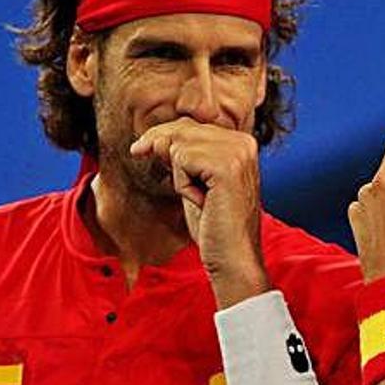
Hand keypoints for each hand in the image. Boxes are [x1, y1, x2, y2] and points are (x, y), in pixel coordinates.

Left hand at [130, 118, 267, 305]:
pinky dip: (183, 184)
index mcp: (242, 144)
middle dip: (159, 146)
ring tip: (200, 198)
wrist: (233, 258)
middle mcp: (244, 142)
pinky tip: (202, 201)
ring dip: (179, 175)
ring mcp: (238, 152)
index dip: (163, 138)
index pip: (191, 125)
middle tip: (144, 158)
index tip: (140, 148)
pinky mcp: (226, 166)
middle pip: (183, 128)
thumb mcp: (196, 183)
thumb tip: (157, 138)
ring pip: (180, 143)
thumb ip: (184, 158)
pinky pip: (182, 160)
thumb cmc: (215, 227)